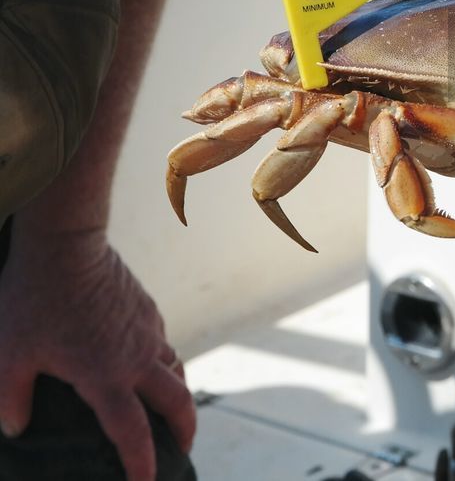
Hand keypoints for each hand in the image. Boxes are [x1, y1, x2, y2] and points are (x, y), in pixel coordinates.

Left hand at [0, 234, 193, 480]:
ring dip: (176, 393)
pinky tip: (144, 358)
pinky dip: (160, 358)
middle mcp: (136, 357)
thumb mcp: (8, 357)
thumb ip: (10, 400)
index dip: (141, 465)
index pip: (132, 433)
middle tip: (181, 447)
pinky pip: (161, 340)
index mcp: (106, 377)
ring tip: (169, 407)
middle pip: (177, 401)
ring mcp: (146, 329)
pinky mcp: (146, 308)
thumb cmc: (33, 302)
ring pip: (175, 368)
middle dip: (184, 430)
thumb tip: (15, 428)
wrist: (66, 247)